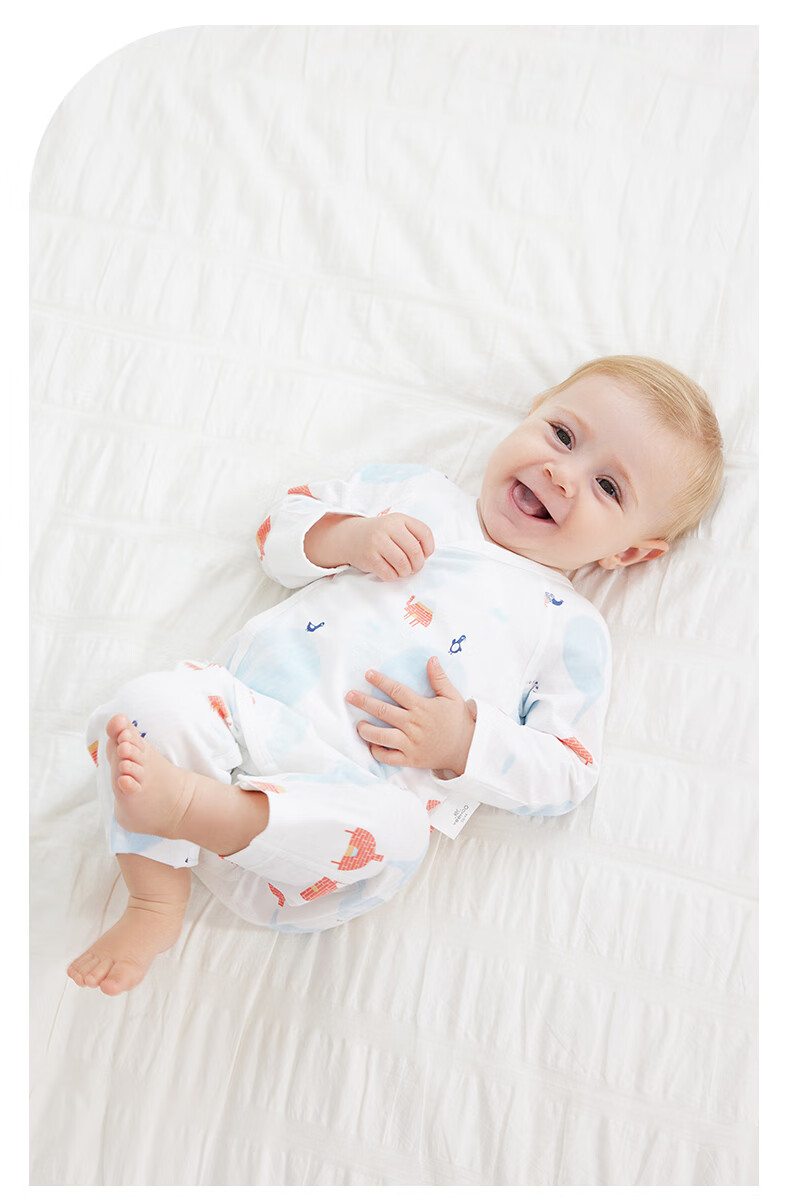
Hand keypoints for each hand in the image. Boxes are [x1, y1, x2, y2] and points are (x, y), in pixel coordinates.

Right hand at [305, 512, 433, 579]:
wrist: (350, 537)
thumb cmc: (380, 535)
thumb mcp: (396, 527)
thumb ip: (412, 535)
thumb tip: (426, 556)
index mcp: (399, 519)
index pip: (424, 532)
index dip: (429, 547)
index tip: (425, 555)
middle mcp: (388, 528)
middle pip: (414, 551)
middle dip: (418, 565)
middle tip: (414, 568)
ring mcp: (377, 542)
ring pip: (403, 564)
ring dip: (406, 572)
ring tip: (402, 570)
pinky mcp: (369, 557)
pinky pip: (389, 574)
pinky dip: (393, 576)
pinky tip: (390, 571)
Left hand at [346, 658, 474, 775]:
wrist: (467, 749)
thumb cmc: (458, 721)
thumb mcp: (452, 697)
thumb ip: (440, 678)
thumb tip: (431, 659)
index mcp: (421, 708)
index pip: (397, 691)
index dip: (381, 681)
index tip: (368, 674)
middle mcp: (413, 725)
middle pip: (383, 711)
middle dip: (364, 702)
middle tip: (349, 696)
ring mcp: (410, 743)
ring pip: (382, 736)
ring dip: (367, 730)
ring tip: (358, 724)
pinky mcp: (410, 759)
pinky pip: (389, 758)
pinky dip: (378, 753)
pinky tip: (372, 745)